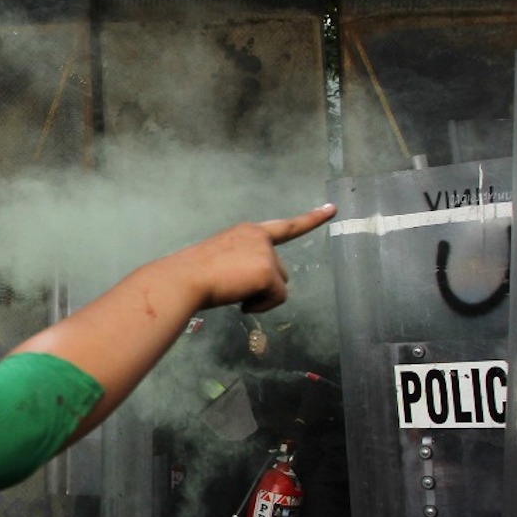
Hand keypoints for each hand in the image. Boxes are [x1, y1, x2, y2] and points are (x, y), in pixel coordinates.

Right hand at [167, 204, 335, 313]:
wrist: (183, 279)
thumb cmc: (192, 274)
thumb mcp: (221, 260)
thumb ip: (242, 264)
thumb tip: (250, 288)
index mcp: (247, 232)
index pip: (284, 226)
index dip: (311, 219)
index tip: (332, 210)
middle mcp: (260, 238)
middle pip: (279, 271)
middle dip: (263, 285)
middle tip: (233, 288)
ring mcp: (265, 254)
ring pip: (279, 285)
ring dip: (261, 296)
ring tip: (233, 293)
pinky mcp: (267, 272)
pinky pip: (277, 298)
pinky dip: (261, 306)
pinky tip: (241, 303)